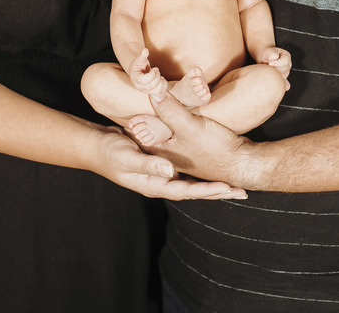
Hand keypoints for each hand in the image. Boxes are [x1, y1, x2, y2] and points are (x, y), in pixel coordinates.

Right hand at [93, 126, 246, 200]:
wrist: (97, 146)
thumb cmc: (110, 152)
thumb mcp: (127, 157)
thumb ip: (147, 164)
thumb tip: (169, 171)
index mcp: (154, 185)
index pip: (186, 191)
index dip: (207, 190)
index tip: (226, 189)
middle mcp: (161, 183)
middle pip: (194, 190)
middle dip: (216, 192)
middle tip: (241, 191)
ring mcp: (161, 175)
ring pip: (192, 182)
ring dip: (211, 184)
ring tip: (233, 185)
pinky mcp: (161, 165)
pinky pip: (185, 171)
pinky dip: (200, 172)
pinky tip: (211, 170)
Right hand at [128, 47, 167, 95]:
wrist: (138, 72)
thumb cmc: (138, 65)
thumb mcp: (139, 59)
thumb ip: (142, 55)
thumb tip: (145, 50)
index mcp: (136, 79)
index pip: (145, 80)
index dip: (153, 74)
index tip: (154, 68)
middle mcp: (140, 87)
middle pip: (152, 85)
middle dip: (157, 76)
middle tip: (156, 70)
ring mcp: (146, 91)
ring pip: (157, 90)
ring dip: (161, 82)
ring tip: (159, 76)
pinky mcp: (152, 92)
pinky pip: (161, 92)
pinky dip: (164, 85)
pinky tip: (161, 79)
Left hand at [147, 92, 263, 188]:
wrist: (244, 163)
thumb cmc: (216, 149)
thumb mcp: (189, 127)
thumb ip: (170, 110)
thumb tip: (151, 92)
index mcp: (161, 151)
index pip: (140, 128)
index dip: (136, 112)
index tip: (134, 94)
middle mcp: (168, 152)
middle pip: (153, 126)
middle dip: (150, 111)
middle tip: (148, 90)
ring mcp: (182, 150)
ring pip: (167, 127)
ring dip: (166, 112)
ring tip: (163, 93)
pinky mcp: (195, 146)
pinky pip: (181, 127)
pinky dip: (179, 116)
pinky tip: (183, 105)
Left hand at [258, 47, 291, 86]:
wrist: (264, 57)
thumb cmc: (267, 54)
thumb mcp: (268, 51)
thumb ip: (272, 54)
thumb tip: (274, 58)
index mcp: (286, 56)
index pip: (285, 61)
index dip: (277, 63)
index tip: (269, 63)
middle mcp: (288, 65)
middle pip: (284, 70)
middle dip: (275, 69)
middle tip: (267, 66)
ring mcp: (286, 73)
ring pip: (283, 77)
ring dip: (274, 75)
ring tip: (268, 70)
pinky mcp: (282, 79)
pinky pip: (284, 84)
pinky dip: (281, 85)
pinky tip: (277, 87)